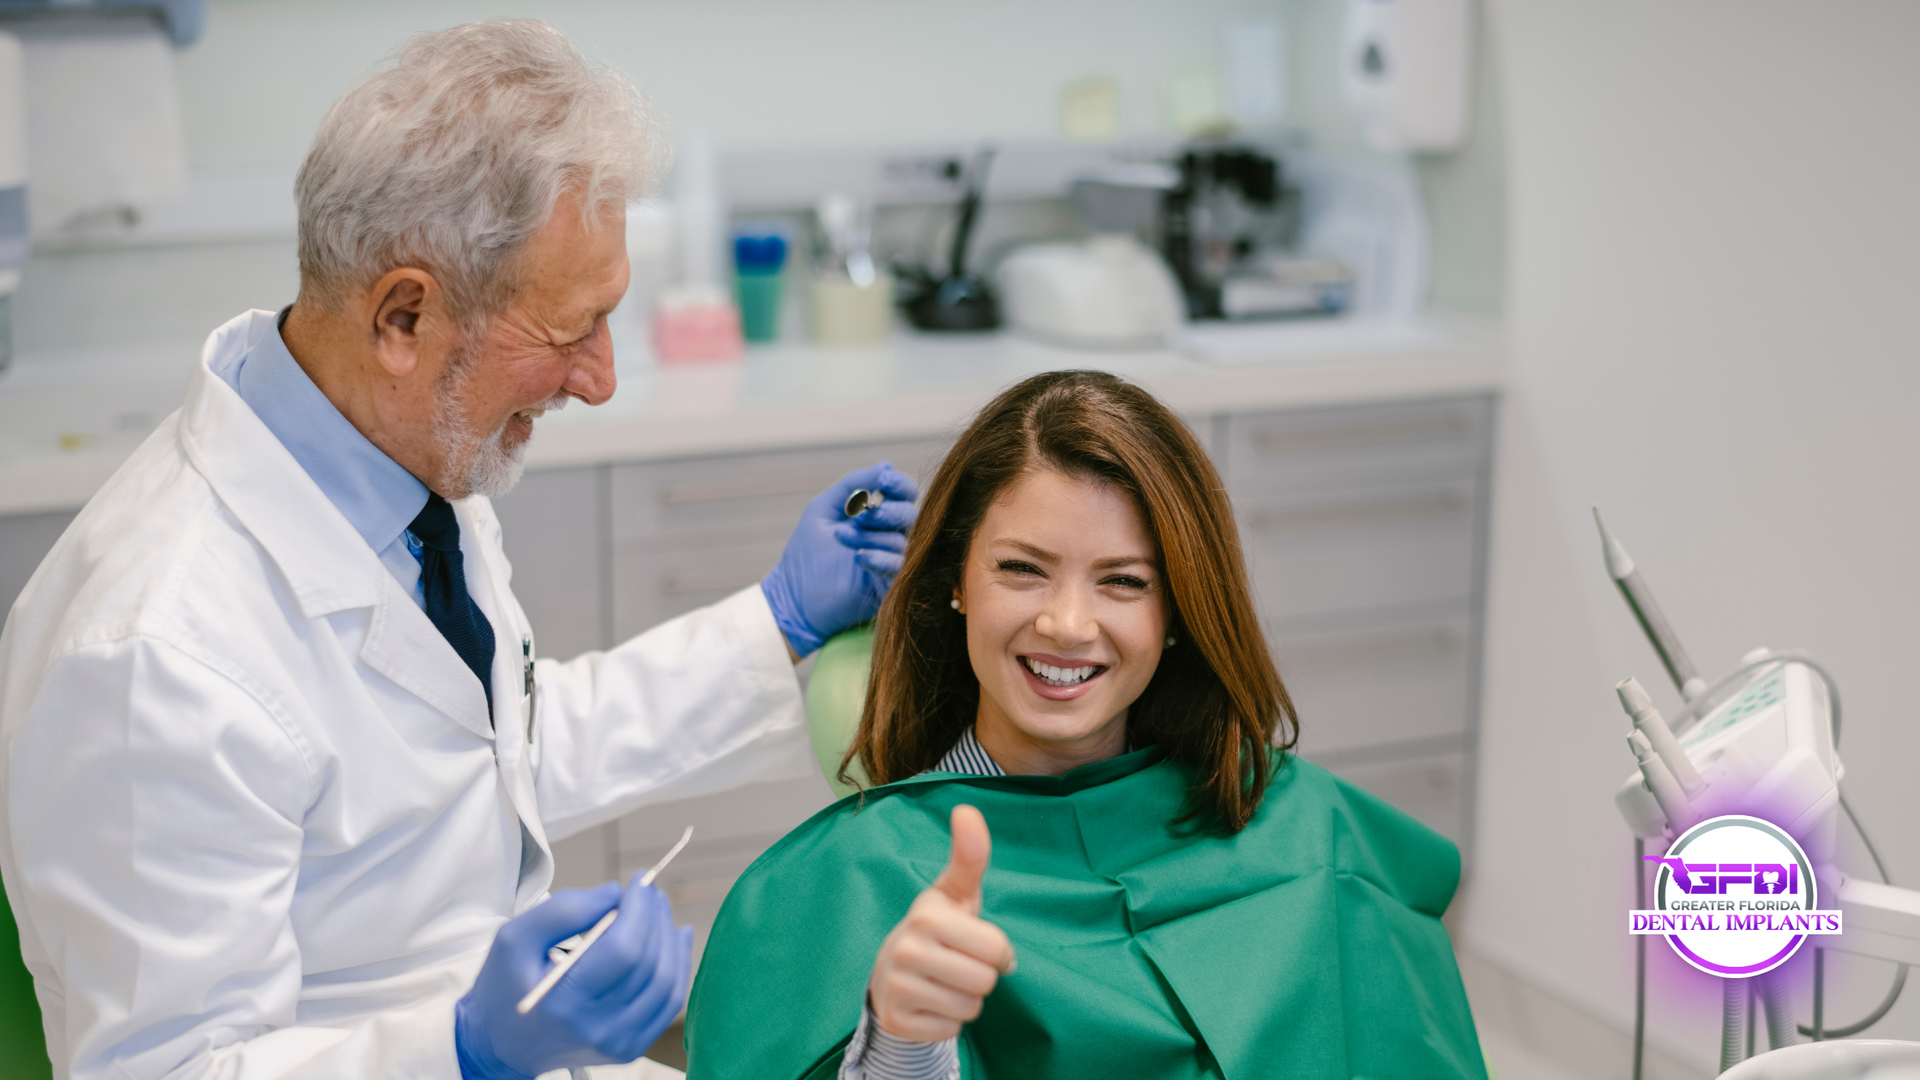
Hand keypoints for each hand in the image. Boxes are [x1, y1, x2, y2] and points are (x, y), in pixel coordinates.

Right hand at [454, 874, 692, 1079]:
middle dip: (655, 917)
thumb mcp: (515, 938)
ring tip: (658, 909)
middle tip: (648, 890)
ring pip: (667, 983)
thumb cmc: (505, 984)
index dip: (639, 910)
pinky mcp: (630, 1048)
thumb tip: (616, 893)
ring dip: (670, 938)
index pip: (623, 951)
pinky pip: (669, 1003)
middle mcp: (596, 1030)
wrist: (502, 1045)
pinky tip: (677, 937)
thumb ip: (564, 910)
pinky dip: (678, 966)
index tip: (638, 881)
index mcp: (563, 1003)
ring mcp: (617, 1044)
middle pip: (649, 964)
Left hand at [762, 462, 919, 656]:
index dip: (900, 485)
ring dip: (870, 535)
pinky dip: (880, 559)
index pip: (905, 495)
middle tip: (859, 514)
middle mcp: (890, 537)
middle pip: (910, 516)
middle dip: (885, 512)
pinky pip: (898, 568)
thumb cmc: (806, 553)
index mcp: (878, 517)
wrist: (793, 596)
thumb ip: (854, 485)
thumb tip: (886, 467)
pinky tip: (858, 557)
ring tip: (841, 537)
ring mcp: (891, 563)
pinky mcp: (890, 588)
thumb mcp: (825, 509)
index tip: (883, 482)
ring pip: (901, 541)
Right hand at [867, 805, 1016, 1042]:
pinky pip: (951, 1031)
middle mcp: (906, 949)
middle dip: (981, 977)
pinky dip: (947, 1022)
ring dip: (965, 1000)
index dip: (997, 952)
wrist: (890, 974)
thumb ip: (969, 855)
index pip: (997, 950)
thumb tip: (967, 809)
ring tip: (944, 983)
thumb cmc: (937, 928)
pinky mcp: (897, 1020)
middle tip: (959, 965)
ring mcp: (898, 987)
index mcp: (926, 915)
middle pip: (985, 982)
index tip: (977, 944)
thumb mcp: (954, 892)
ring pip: (969, 1008)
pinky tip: (930, 1003)